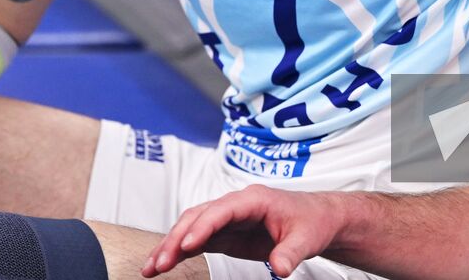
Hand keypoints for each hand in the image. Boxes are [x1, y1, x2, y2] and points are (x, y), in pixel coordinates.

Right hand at [143, 186, 344, 277]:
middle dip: (177, 238)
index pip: (222, 210)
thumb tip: (280, 268)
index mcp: (253, 199)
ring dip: (170, 245)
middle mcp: (235, 206)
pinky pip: (197, 240)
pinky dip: (178, 251)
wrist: (317, 219)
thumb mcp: (307, 238)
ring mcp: (227, 219)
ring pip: (191, 227)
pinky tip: (163, 264)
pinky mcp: (225, 233)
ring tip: (151, 268)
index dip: (203, 226)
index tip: (187, 245)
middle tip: (161, 263)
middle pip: (198, 217)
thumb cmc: (312, 221)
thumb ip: (291, 252)